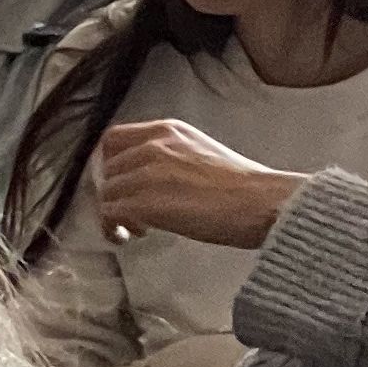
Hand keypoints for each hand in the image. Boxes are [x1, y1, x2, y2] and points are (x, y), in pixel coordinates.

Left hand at [93, 117, 304, 251]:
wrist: (261, 202)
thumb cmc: (244, 186)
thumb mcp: (202, 153)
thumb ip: (172, 157)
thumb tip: (154, 178)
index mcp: (167, 131)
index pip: (114, 139)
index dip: (111, 164)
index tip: (120, 182)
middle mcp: (152, 146)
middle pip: (107, 169)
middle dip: (115, 191)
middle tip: (131, 211)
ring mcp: (146, 173)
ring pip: (106, 192)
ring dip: (115, 212)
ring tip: (138, 228)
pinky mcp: (144, 202)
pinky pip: (109, 213)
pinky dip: (113, 227)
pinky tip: (133, 235)